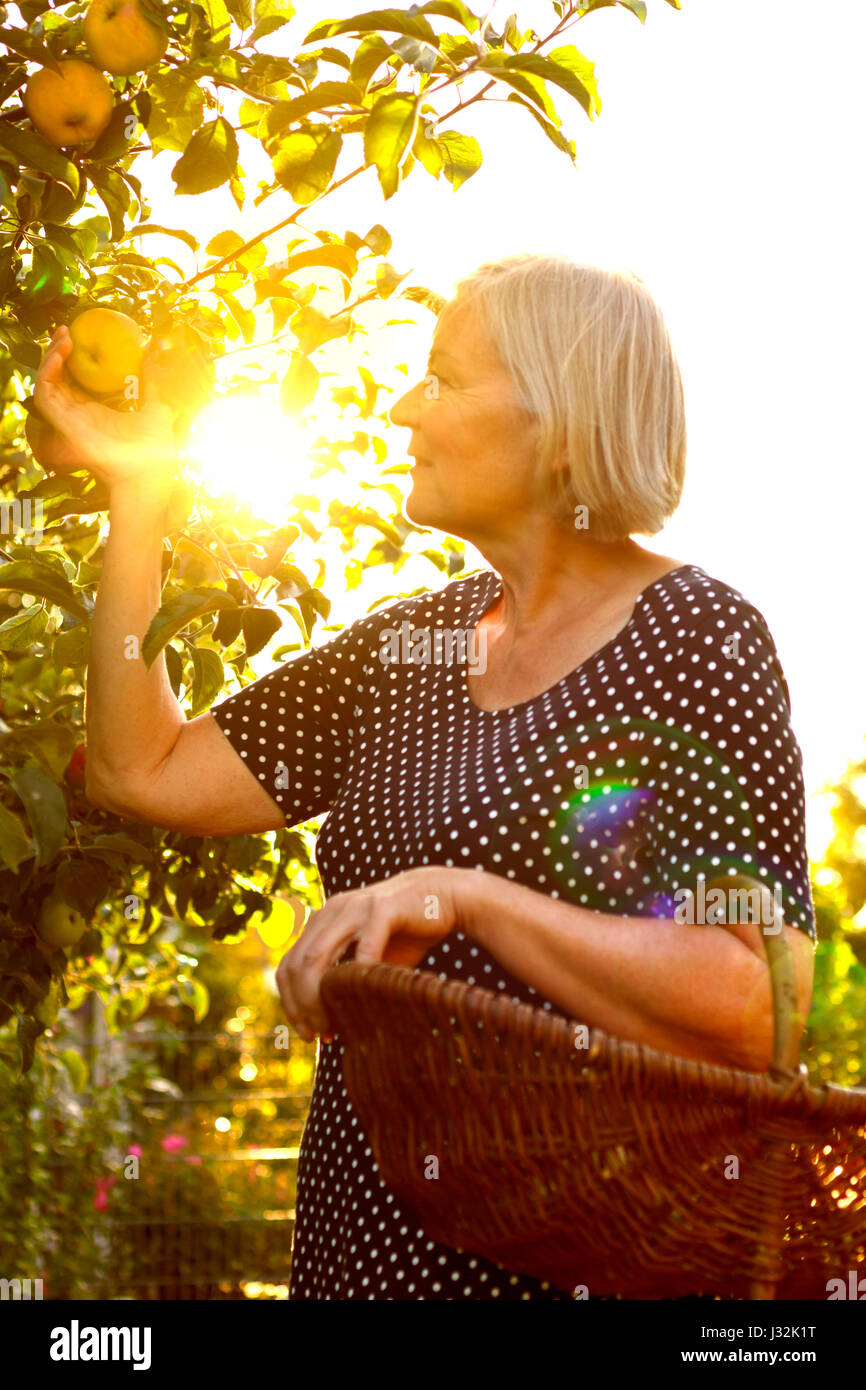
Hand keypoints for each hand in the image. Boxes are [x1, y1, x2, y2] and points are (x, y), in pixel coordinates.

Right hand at [32, 325, 178, 494]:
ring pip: (46, 383)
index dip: (72, 357)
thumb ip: (150, 379)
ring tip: (63, 338)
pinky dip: (46, 374)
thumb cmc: (155, 448)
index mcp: (96, 411)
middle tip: (67, 330)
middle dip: (56, 351)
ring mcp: (69, 420)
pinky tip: (58, 357)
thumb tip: (154, 350)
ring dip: (50, 357)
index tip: (80, 334)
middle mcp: (78, 414)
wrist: (149, 473)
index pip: (75, 379)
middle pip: (57, 378)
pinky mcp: (64, 425)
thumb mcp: (155, 405)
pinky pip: (44, 396)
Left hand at [275, 867, 475, 1041]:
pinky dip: (360, 975)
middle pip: (297, 964)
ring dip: (319, 997)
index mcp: (323, 921)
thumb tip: (332, 1025)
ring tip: (334, 1026)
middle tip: (320, 1035)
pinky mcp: (383, 908)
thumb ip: (348, 981)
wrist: (442, 894)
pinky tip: (366, 1001)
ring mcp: (355, 908)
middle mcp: (331, 911)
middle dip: (301, 1006)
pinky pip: (365, 946)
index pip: (289, 964)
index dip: (291, 1002)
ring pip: (317, 956)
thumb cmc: (405, 933)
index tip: (307, 1033)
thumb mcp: (370, 957)